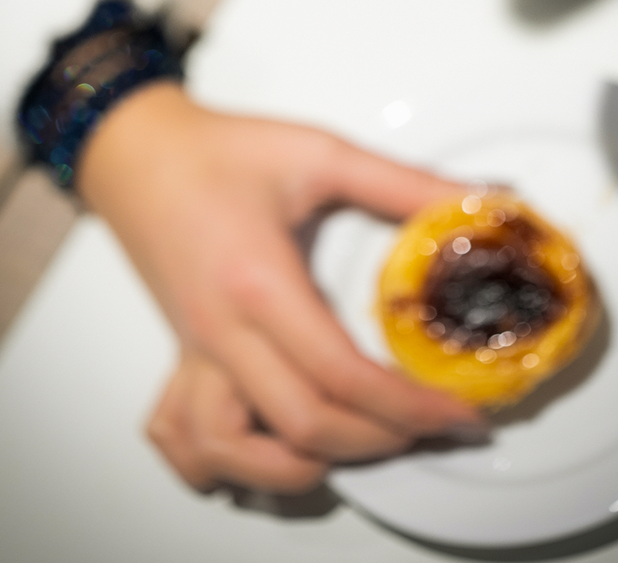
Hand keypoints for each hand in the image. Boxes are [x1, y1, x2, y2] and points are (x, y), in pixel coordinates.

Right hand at [77, 82, 478, 491]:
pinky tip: (266, 448)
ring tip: (355, 444)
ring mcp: (195, 352)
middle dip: (382, 442)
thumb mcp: (322, 154)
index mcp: (260, 283)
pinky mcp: (183, 354)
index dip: (411, 407)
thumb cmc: (220, 151)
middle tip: (434, 427)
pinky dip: (224, 463)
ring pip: (230, 454)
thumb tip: (480, 202)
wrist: (137, 150)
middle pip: (303, 427)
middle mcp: (221, 332)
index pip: (342, 377)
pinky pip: (182, 435)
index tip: (459, 413)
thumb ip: (405, 184)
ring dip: (296, 467)